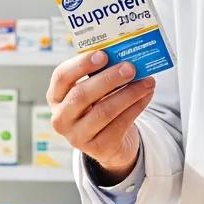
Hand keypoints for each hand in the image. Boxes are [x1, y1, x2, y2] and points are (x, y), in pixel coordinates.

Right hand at [47, 51, 154, 183]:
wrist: (109, 141)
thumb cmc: (99, 105)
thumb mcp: (94, 89)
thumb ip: (102, 73)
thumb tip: (125, 57)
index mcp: (56, 96)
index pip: (62, 77)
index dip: (81, 64)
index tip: (103, 55)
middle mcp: (61, 118)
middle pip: (82, 95)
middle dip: (109, 79)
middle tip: (130, 67)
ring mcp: (77, 137)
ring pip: (104, 111)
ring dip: (129, 93)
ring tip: (147, 81)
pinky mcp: (98, 148)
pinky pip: (120, 124)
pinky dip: (136, 107)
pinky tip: (147, 95)